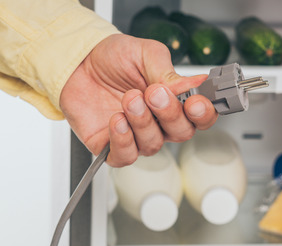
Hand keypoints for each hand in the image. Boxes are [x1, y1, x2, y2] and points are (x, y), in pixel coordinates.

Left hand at [60, 34, 218, 166]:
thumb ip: (168, 72)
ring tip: (129, 99)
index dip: (204, 114)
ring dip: (143, 121)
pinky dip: (123, 140)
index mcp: (174, 100)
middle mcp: (159, 122)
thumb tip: (195, 83)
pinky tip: (118, 120)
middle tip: (154, 93)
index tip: (195, 102)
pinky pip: (126, 156)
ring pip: (154, 144)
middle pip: (181, 133)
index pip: (201, 117)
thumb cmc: (113, 59)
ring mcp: (137, 136)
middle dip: (169, 113)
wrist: (78, 62)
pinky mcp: (112, 146)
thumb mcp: (145, 54)